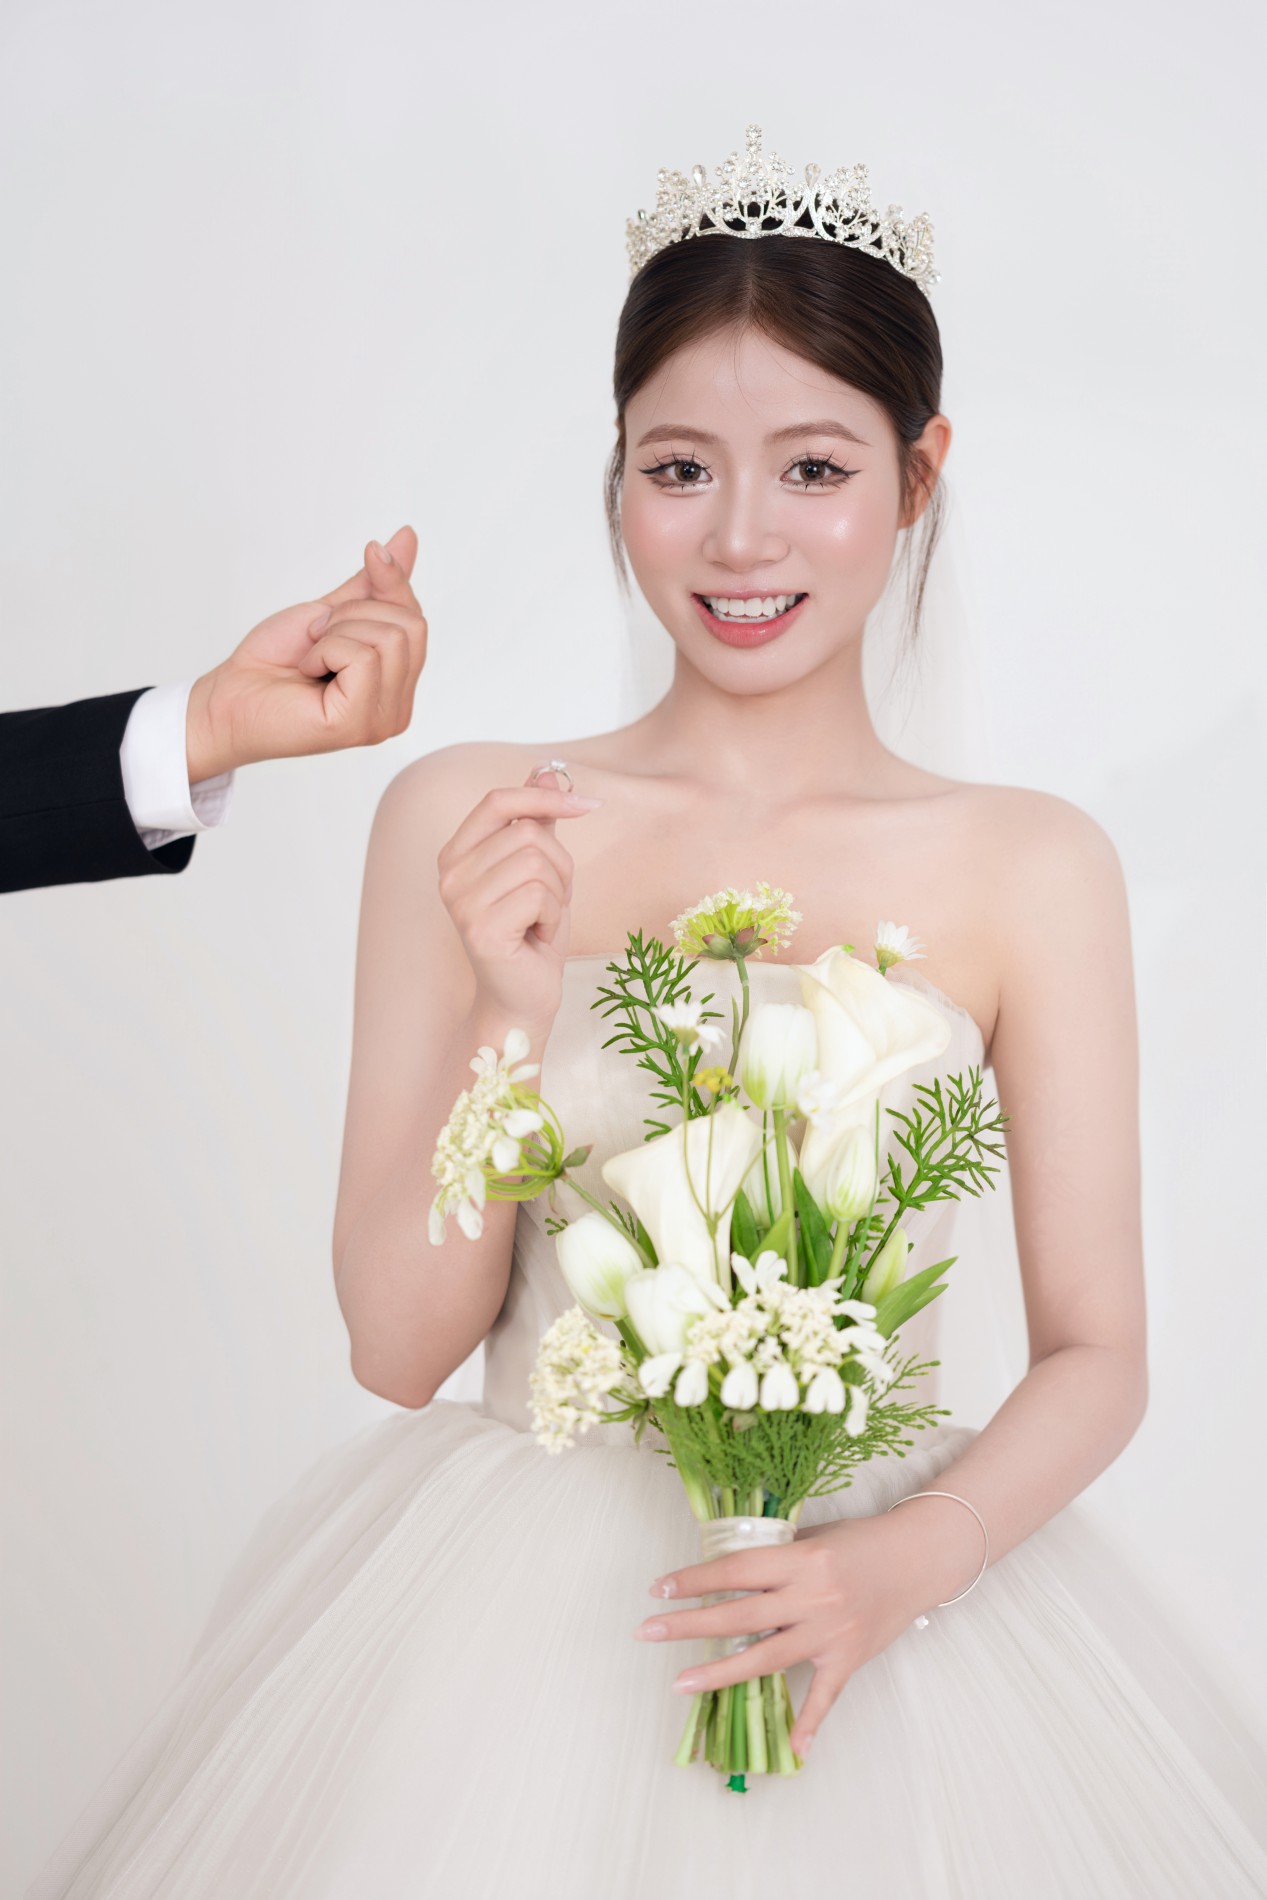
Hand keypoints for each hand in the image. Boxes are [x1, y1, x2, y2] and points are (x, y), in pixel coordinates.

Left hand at [185, 525, 425, 780]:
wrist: (231, 692)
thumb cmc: (275, 659)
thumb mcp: (333, 609)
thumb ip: (374, 583)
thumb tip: (407, 536)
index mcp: (397, 684)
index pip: (417, 619)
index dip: (391, 581)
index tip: (370, 553)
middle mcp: (398, 708)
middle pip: (412, 626)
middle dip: (355, 613)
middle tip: (318, 636)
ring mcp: (383, 721)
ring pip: (389, 638)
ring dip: (336, 633)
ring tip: (312, 657)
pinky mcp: (358, 725)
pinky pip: (362, 658)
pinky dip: (325, 651)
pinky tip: (308, 671)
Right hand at [436, 766, 602, 1032]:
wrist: (523, 996)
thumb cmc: (531, 932)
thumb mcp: (539, 868)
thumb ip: (537, 820)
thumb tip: (548, 771)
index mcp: (457, 853)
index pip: (498, 800)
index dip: (544, 796)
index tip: (590, 805)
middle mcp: (450, 874)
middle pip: (529, 833)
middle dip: (560, 866)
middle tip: (551, 901)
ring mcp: (461, 902)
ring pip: (538, 863)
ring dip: (558, 893)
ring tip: (541, 919)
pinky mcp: (480, 929)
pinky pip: (540, 895)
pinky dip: (553, 916)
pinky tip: (537, 936)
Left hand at [634, 1511, 936, 1758]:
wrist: (918, 1558)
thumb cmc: (862, 1540)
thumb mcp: (815, 1535)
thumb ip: (776, 1555)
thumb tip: (729, 1568)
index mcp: (800, 1560)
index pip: (735, 1570)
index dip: (695, 1580)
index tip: (659, 1589)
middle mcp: (811, 1597)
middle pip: (739, 1615)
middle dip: (688, 1624)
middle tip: (647, 1630)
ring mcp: (829, 1632)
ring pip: (765, 1657)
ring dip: (719, 1673)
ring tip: (679, 1682)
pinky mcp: (849, 1660)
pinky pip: (824, 1696)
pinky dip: (809, 1723)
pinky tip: (791, 1749)